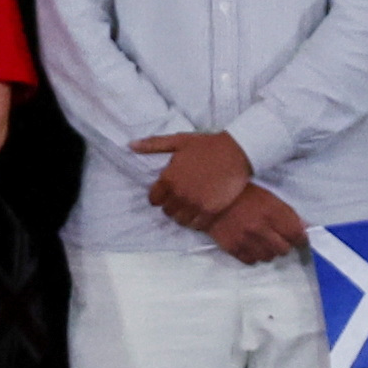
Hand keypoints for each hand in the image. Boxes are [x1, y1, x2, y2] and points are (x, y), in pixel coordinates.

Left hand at [134, 130, 255, 233]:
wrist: (236, 152)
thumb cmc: (207, 145)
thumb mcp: (178, 141)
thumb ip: (153, 145)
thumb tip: (131, 145)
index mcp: (168, 178)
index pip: (154, 199)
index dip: (160, 196)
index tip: (168, 192)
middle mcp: (179, 194)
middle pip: (167, 211)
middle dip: (172, 205)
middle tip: (182, 198)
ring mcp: (195, 204)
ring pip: (181, 221)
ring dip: (184, 215)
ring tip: (192, 206)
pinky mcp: (210, 211)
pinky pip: (197, 225)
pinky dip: (198, 221)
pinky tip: (202, 211)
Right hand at [205, 187, 309, 269]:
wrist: (210, 196)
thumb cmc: (243, 194)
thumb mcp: (269, 198)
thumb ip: (287, 214)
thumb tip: (305, 228)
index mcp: (273, 211)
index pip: (296, 234)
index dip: (300, 239)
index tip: (299, 239)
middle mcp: (261, 227)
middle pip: (284, 249)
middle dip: (283, 244)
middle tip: (277, 238)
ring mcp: (246, 239)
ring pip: (268, 257)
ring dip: (268, 251)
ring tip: (261, 241)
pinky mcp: (233, 247)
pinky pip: (252, 261)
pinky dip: (253, 255)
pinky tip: (250, 245)